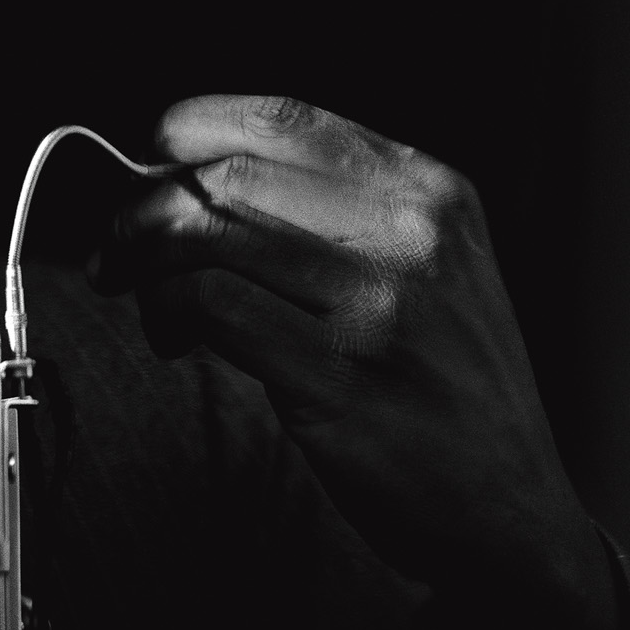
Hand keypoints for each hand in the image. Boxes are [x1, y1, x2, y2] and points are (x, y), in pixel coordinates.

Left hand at [94, 94, 616, 629]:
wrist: (512, 512)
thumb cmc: (444, 388)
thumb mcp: (433, 268)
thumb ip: (341, 211)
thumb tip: (193, 176)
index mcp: (431, 190)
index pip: (282, 118)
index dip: (190, 129)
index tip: (151, 161)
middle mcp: (411, 232)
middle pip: (228, 174)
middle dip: (145, 206)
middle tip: (117, 248)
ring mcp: (379, 305)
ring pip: (206, 232)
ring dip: (142, 260)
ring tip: (143, 298)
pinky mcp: (340, 377)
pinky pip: (210, 305)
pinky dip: (167, 310)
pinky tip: (173, 337)